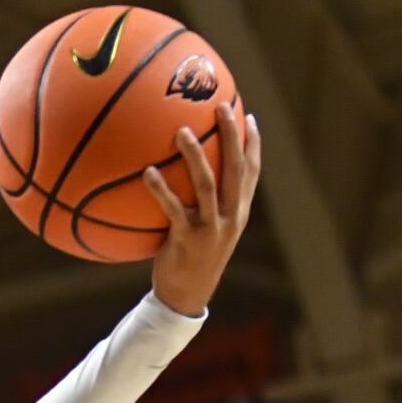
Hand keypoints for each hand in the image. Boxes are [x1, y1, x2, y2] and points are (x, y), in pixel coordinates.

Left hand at [142, 106, 261, 317]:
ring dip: (195, 156)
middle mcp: (230, 217)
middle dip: (231, 135)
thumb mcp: (205, 228)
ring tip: (181, 131)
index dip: (253, 144)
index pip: (252, 172)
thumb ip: (203, 201)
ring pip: (207, 185)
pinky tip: (148, 172)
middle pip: (236, 169)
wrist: (185, 296)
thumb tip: (185, 168)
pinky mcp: (188, 240)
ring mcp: (211, 229)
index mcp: (238, 212)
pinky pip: (173, 210)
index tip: (249, 116)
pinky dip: (161, 190)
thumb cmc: (190, 256)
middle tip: (221, 106)